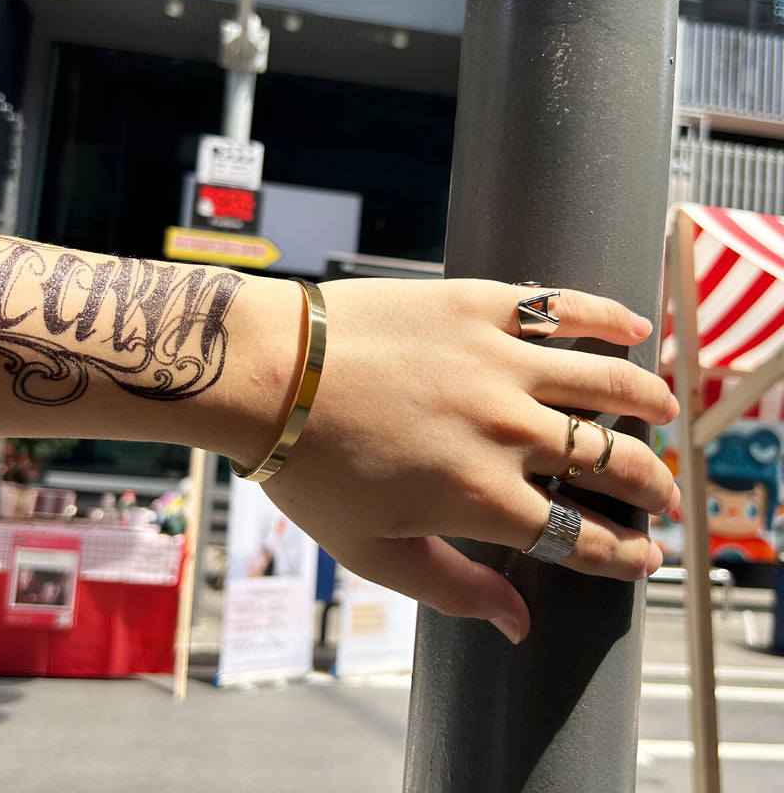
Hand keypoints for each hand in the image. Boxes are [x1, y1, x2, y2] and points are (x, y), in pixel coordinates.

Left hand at [261, 278, 678, 642]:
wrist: (268, 374)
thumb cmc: (309, 469)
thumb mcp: (373, 552)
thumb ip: (454, 591)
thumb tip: (520, 626)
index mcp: (480, 499)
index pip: (582, 537)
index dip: (625, 554)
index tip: (645, 558)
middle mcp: (505, 431)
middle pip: (613, 464)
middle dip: (653, 487)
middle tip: (664, 494)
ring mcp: (497, 363)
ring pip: (608, 384)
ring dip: (650, 403)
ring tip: (666, 413)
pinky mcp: (479, 308)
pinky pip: (564, 309)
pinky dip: (608, 317)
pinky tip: (633, 329)